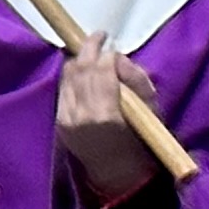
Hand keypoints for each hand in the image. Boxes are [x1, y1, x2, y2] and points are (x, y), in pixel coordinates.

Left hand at [56, 36, 163, 201]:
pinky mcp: (59, 122)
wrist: (118, 172)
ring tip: (90, 49)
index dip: (105, 53)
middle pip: (80, 70)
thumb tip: (115, 56)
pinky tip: (82, 70)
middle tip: (98, 36)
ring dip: (78, 60)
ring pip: (68, 78)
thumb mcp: (150, 109)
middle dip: (88, 48)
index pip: (101, 71)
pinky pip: (64, 90)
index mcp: (106, 114)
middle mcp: (80, 116)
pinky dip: (72, 77)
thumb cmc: (143, 140)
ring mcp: (66, 119)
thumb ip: (135, 79)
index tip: (110, 41)